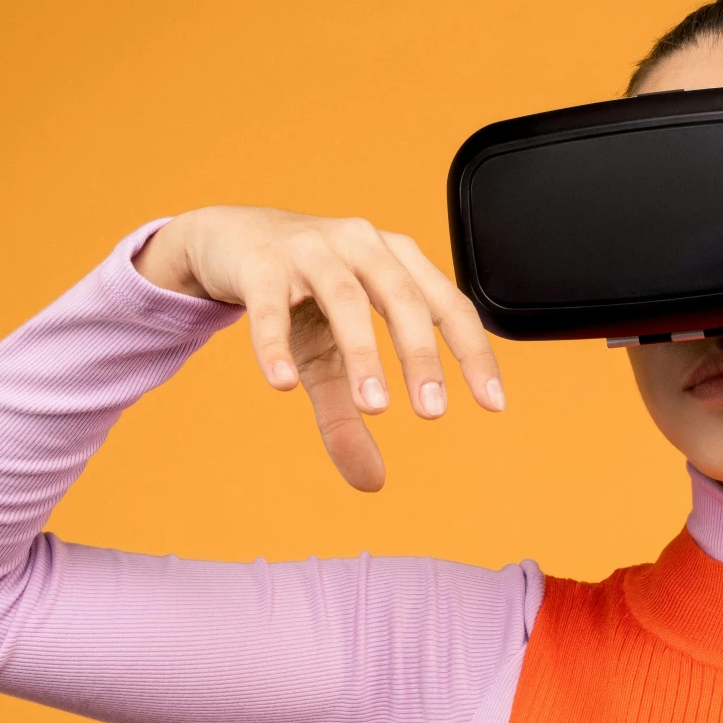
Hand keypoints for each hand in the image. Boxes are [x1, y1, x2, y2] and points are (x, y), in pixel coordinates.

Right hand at [134, 206, 503, 490]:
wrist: (228, 240)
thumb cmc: (298, 297)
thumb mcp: (327, 357)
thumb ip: (351, 412)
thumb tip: (373, 482)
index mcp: (397, 261)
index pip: (448, 305)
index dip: (474, 353)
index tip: (494, 405)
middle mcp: (363, 246)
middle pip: (403, 299)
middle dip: (422, 357)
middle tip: (434, 413)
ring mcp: (311, 248)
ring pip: (346, 299)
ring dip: (364, 353)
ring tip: (374, 408)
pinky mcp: (260, 262)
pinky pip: (270, 305)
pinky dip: (276, 344)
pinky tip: (283, 383)